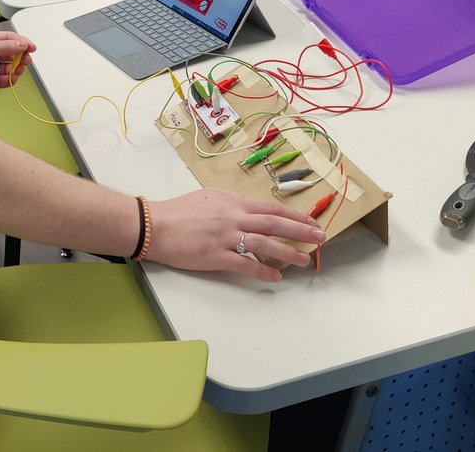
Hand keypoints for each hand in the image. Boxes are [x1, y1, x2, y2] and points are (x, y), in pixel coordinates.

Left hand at [0, 32, 34, 101]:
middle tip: (25, 62)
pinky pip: (0, 81)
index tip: (32, 48)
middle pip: (10, 53)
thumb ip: (4, 46)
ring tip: (16, 73)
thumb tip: (21, 43)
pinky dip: (7, 81)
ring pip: (6, 68)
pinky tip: (10, 81)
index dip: (22, 42)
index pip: (9, 39)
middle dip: (20, 57)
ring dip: (14, 70)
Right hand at [145, 189, 323, 281]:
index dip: (294, 215)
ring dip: (287, 252)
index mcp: (234, 202)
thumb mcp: (210, 197)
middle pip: (274, 223)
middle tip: (320, 237)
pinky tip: (275, 277)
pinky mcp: (216, 256)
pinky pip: (244, 264)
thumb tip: (250, 210)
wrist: (155, 225)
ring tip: (304, 260)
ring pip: (264, 244)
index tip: (310, 221)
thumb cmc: (179, 211)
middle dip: (300, 231)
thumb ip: (232, 204)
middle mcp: (234, 217)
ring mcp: (226, 237)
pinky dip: (262, 271)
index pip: (271, 208)